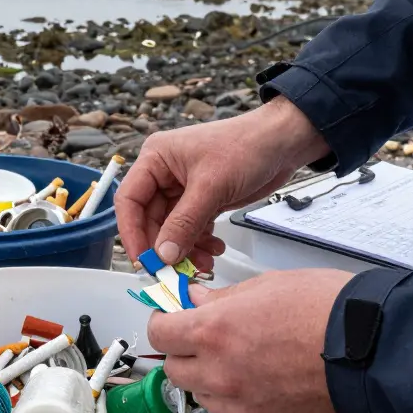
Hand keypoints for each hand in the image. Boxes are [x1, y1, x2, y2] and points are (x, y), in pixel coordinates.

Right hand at [116, 97, 328, 269]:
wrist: (283, 143)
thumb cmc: (247, 145)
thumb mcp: (211, 186)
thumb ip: (184, 223)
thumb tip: (163, 254)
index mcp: (155, 158)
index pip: (129, 200)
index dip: (132, 233)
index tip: (144, 260)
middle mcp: (164, 174)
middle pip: (150, 220)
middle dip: (164, 246)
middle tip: (175, 270)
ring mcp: (183, 188)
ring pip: (171, 229)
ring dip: (184, 248)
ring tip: (203, 261)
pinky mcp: (202, 200)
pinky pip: (190, 229)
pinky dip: (199, 243)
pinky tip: (214, 249)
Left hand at [148, 269, 353, 412]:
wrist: (372, 349)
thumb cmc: (328, 310)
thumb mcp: (268, 284)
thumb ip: (224, 298)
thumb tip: (199, 300)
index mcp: (214, 330)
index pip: (159, 333)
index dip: (164, 322)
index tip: (172, 317)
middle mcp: (220, 371)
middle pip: (174, 369)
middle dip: (183, 351)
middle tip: (204, 337)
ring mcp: (241, 402)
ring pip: (201, 394)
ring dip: (207, 377)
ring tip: (237, 357)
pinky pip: (233, 411)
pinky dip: (236, 396)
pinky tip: (259, 377)